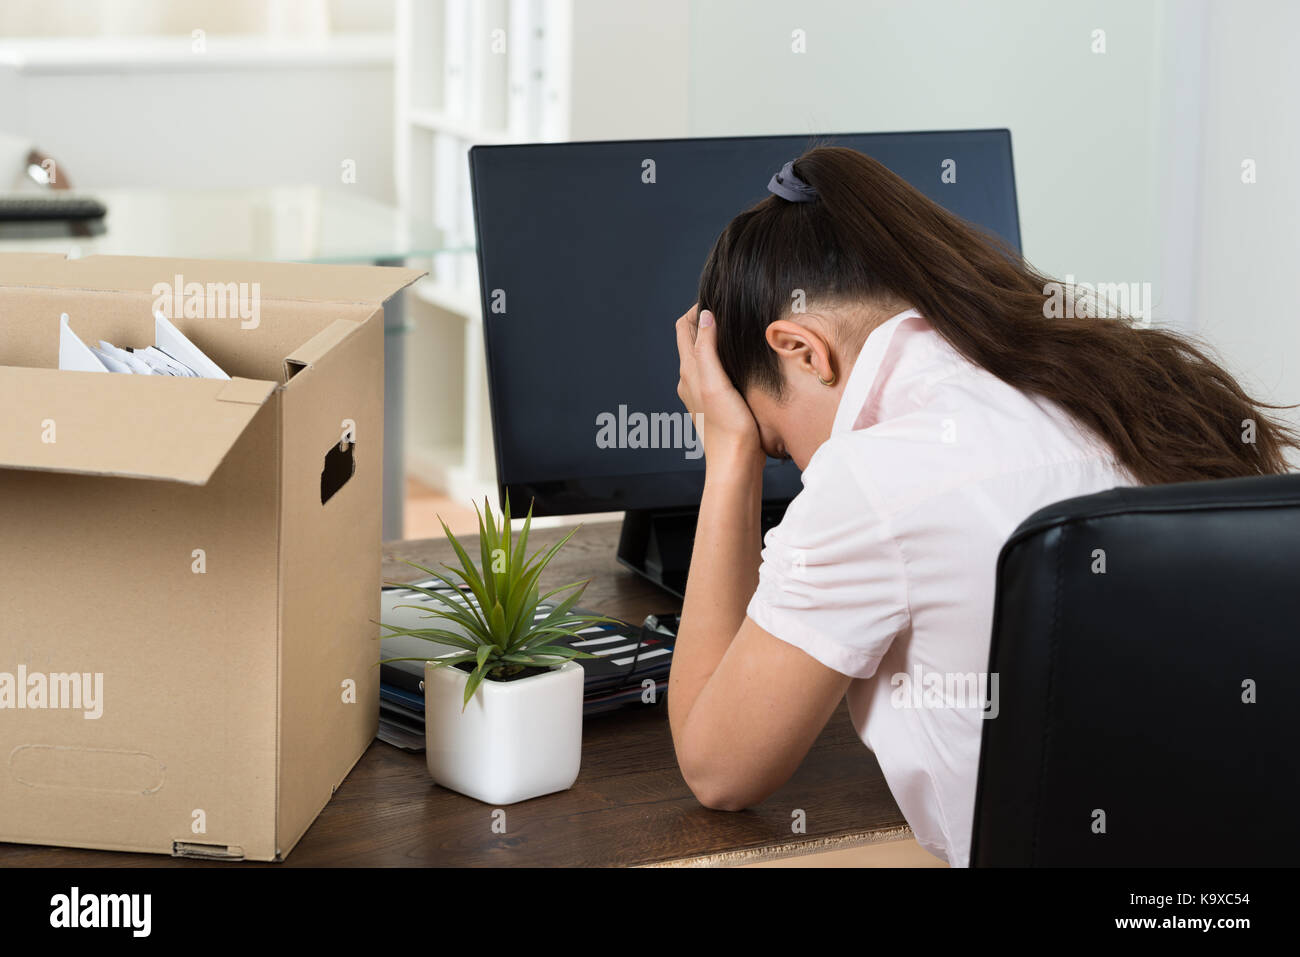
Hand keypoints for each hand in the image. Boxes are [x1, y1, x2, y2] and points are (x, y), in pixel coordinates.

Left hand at [675, 303, 764, 470]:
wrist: (735, 464)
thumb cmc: (728, 426)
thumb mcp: (716, 382)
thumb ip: (707, 348)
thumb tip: (705, 316)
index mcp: (688, 371)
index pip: (683, 328)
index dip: (697, 309)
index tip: (717, 298)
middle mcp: (690, 380)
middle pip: (691, 340)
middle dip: (705, 321)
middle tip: (728, 309)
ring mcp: (700, 393)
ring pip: (702, 356)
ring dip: (713, 339)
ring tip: (734, 330)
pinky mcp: (714, 404)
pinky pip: (713, 372)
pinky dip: (721, 358)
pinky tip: (738, 361)